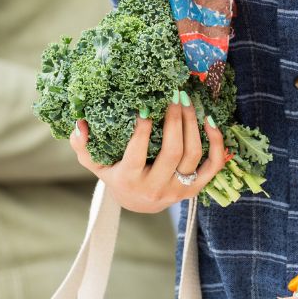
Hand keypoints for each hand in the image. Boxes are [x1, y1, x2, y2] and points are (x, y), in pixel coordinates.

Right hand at [69, 91, 225, 213]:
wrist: (139, 203)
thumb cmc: (116, 176)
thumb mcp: (96, 164)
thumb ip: (83, 145)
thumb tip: (80, 123)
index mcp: (130, 181)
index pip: (136, 156)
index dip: (142, 131)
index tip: (145, 108)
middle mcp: (156, 187)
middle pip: (173, 152)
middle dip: (175, 120)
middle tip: (175, 95)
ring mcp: (179, 189)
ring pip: (194, 154)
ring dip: (193, 124)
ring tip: (188, 101)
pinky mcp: (196, 188)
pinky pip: (214, 165)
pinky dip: (216, 142)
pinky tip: (210, 121)